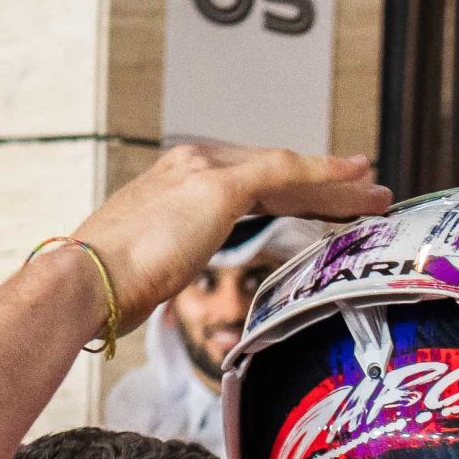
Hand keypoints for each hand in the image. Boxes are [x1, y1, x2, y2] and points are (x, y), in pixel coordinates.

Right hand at [63, 144, 389, 329]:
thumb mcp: (144, 274)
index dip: (288, 191)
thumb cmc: (103, 293)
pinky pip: (286, 172)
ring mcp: (202, 170)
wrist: (83, 282)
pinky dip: (325, 173)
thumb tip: (159, 291)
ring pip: (286, 170)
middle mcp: (188, 165)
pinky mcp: (218, 185)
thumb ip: (163, 268)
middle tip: (364, 194)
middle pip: (271, 172)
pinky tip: (356, 179)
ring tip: (375, 194)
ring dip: (334, 183)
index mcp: (172, 184)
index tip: (321, 204)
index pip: (246, 183)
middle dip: (320, 184)